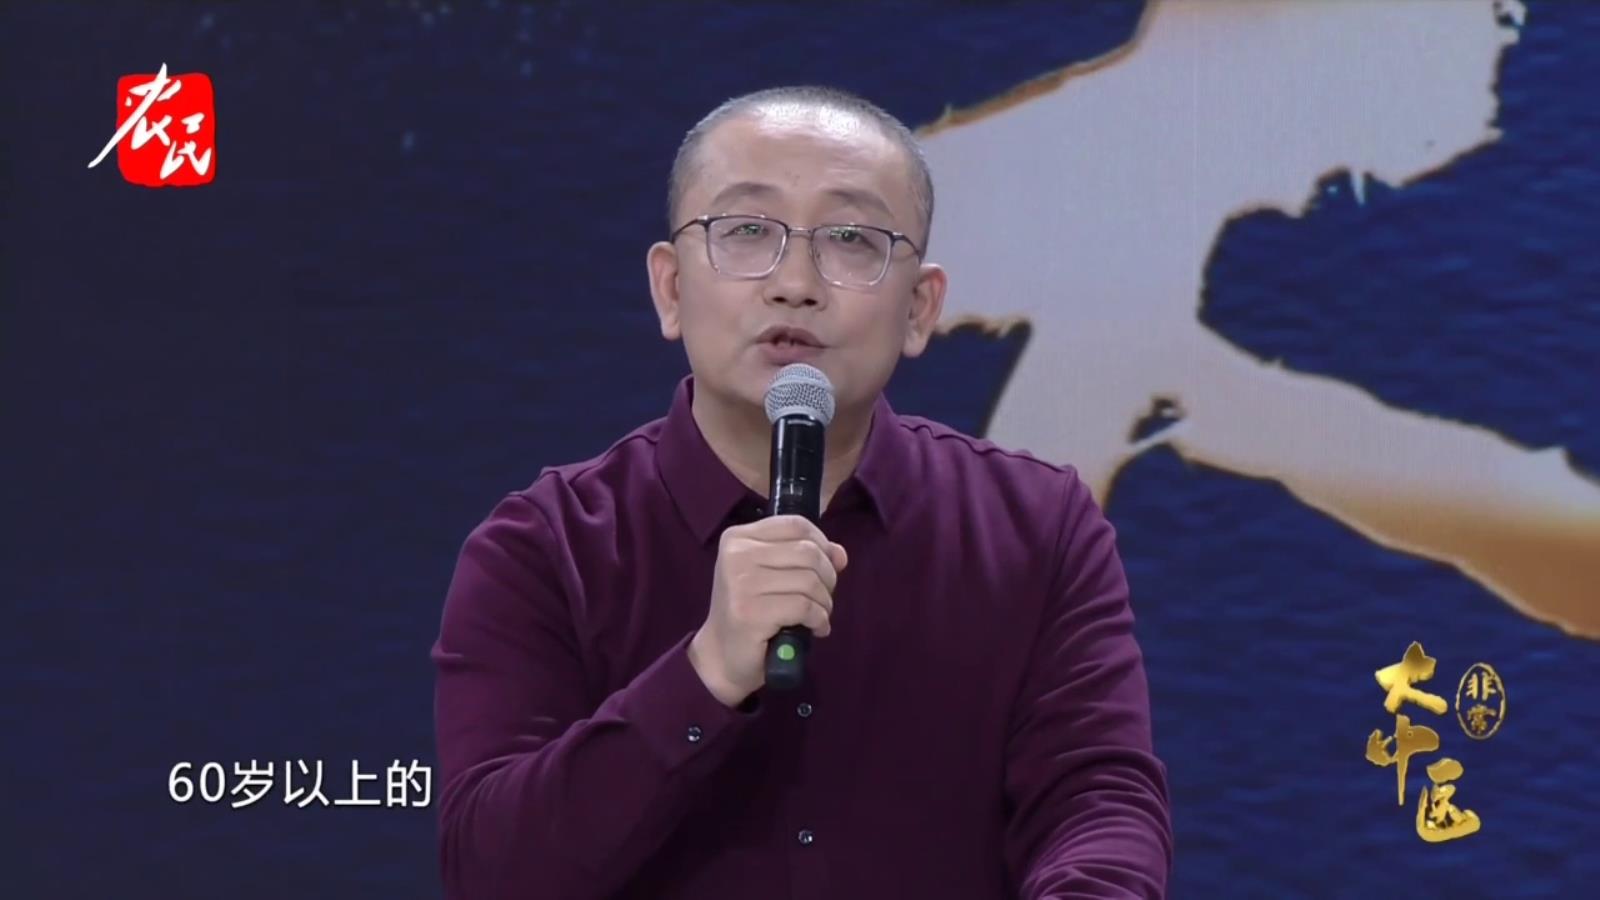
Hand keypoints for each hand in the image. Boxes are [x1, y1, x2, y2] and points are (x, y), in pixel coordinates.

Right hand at [689, 515, 847, 706]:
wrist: (722, 654)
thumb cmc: (750, 610)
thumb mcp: (773, 574)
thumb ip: (805, 556)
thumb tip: (839, 554)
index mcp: (738, 538)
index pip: (795, 524)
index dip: (822, 543)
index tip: (827, 566)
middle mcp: (736, 555)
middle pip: (808, 552)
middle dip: (828, 577)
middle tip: (823, 597)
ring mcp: (741, 584)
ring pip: (809, 581)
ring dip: (825, 602)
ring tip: (819, 615)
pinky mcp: (750, 613)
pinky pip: (805, 607)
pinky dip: (820, 619)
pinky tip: (816, 628)